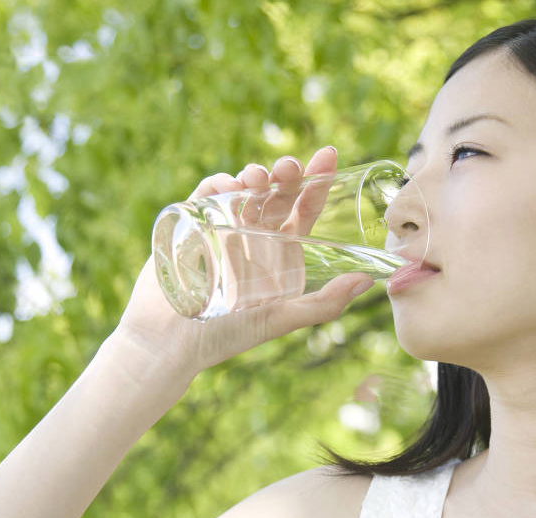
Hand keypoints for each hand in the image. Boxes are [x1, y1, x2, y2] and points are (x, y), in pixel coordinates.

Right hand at [113, 146, 374, 376]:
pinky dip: (219, 183)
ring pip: (243, 189)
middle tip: (289, 167)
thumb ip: (324, 304)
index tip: (328, 155)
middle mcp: (254, 236)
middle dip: (286, 174)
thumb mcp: (280, 319)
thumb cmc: (225, 336)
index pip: (303, 209)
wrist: (169, 343)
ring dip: (254, 175)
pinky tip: (231, 187)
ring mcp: (222, 228)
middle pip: (276, 194)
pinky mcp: (191, 225)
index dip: (317, 182)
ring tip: (259, 177)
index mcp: (280, 253)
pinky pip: (207, 194)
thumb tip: (367, 281)